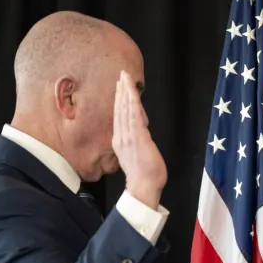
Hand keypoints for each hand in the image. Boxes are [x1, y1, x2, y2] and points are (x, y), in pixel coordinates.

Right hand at [112, 70, 166, 208]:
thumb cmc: (142, 175)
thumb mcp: (135, 156)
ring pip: (126, 110)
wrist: (143, 187)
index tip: (120, 87)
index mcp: (120, 140)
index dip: (119, 100)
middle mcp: (122, 136)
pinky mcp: (138, 138)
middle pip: (120, 109)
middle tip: (122, 75)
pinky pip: (134, 117)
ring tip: (125, 79)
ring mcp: (129, 137)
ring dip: (126, 93)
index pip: (119, 116)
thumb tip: (139, 136)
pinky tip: (132, 94)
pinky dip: (133, 104)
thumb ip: (134, 144)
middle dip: (121, 91)